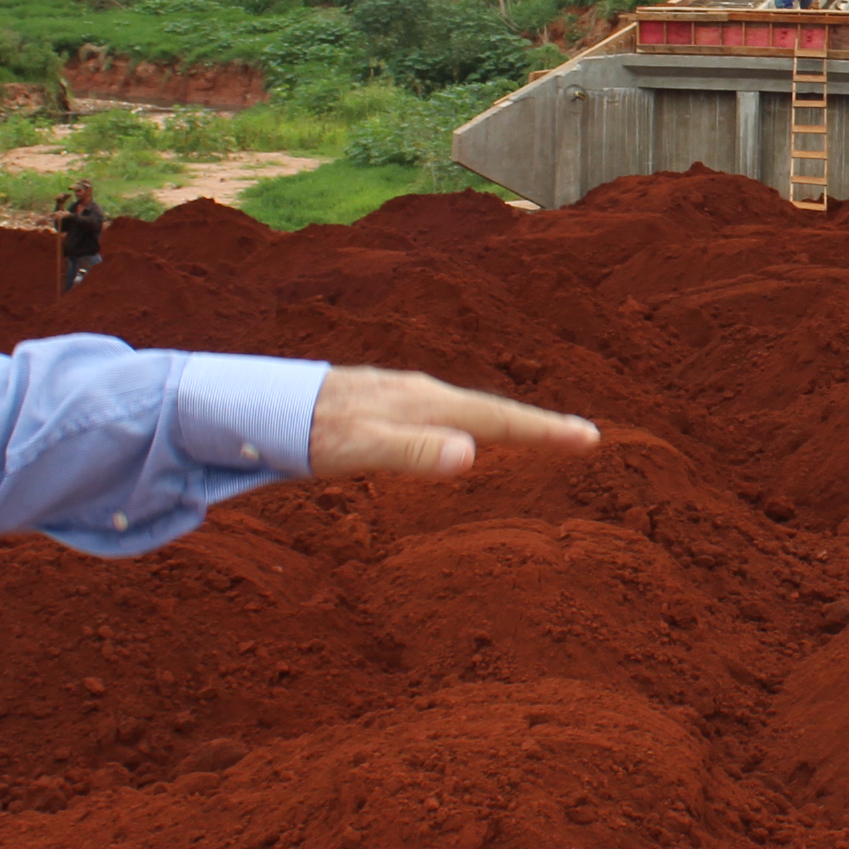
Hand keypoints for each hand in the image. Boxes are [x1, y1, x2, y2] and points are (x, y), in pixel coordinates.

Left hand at [306, 367, 600, 478]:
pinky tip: (455, 434)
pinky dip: (466, 424)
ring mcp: (400, 396)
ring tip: (533, 434)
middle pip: (490, 410)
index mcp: (425, 403)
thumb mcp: (360, 447)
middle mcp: (419, 393)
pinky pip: (439, 415)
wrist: (257, 407)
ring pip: (464, 410)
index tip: (590, 438)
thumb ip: (413, 451)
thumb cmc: (309, 432)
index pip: (499, 418)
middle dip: (536, 425)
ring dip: (503, 423)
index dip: (545, 431)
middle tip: (581, 438)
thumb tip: (471, 455)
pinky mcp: (381, 405)